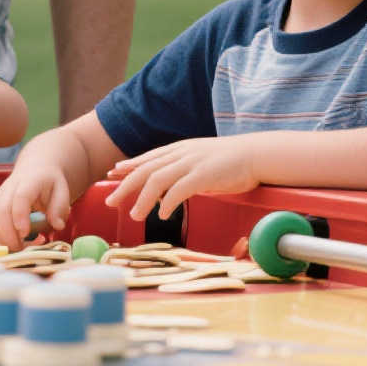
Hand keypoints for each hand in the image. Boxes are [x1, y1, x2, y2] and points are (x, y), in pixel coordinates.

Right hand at [0, 162, 72, 250]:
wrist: (36, 168)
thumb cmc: (49, 183)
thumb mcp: (62, 191)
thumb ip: (60, 208)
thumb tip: (57, 225)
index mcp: (30, 182)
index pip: (20, 197)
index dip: (19, 216)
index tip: (25, 233)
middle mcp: (10, 188)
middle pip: (1, 211)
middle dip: (9, 235)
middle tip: (23, 248)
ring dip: (1, 238)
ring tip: (18, 246)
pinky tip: (11, 241)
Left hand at [103, 137, 255, 221]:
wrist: (256, 154)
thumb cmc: (231, 161)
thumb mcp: (200, 160)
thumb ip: (183, 170)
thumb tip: (167, 189)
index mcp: (180, 149)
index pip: (148, 158)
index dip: (129, 166)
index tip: (112, 173)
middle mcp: (181, 154)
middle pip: (145, 169)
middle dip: (125, 185)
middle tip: (110, 202)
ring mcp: (192, 163)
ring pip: (157, 179)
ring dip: (143, 198)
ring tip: (134, 215)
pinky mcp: (204, 175)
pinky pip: (179, 189)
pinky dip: (168, 202)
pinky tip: (162, 215)